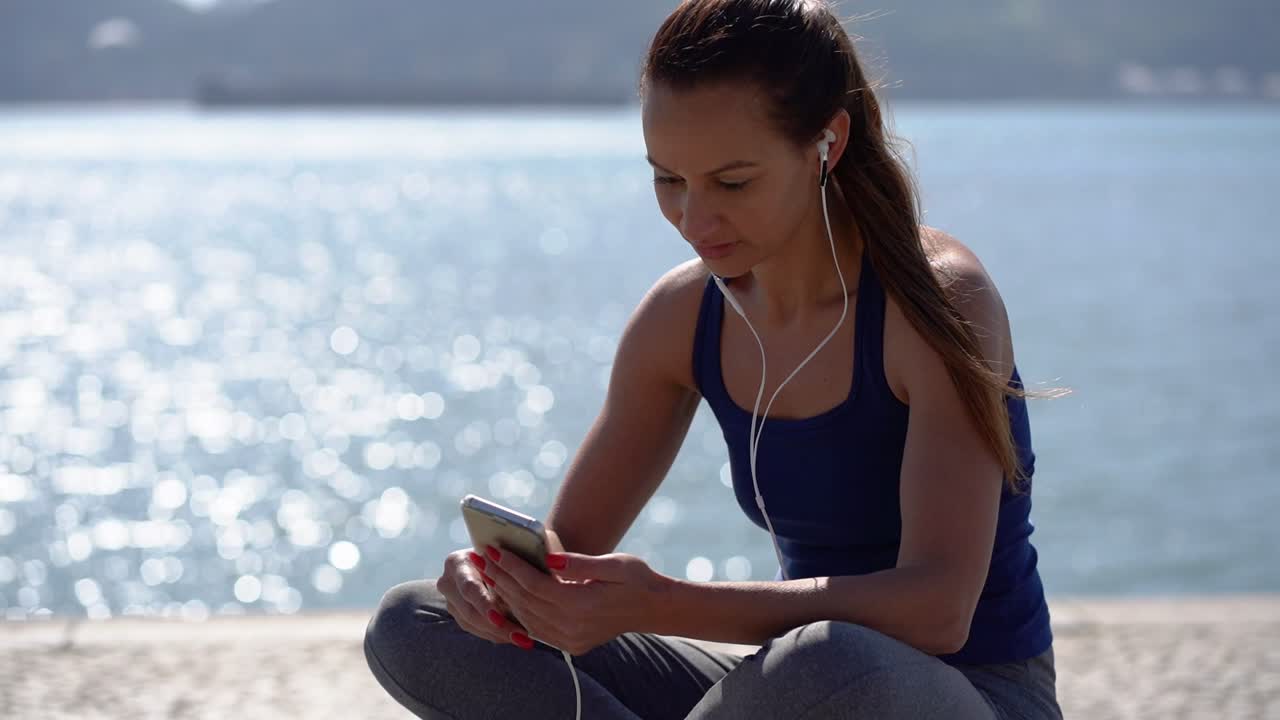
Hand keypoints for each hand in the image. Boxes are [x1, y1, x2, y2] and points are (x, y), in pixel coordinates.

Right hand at [435, 549, 527, 646]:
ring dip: (497, 634)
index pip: (469, 588)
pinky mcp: (457, 613)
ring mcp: (450, 600)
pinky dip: (493, 634)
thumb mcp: (502, 557)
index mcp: (456, 562)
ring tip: (522, 640)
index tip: (500, 618)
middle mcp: (447, 582)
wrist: (485, 557)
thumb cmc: (499, 552)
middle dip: (495, 627)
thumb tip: (535, 582)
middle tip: (519, 636)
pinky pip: (474, 629)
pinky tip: (511, 638)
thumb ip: (509, 571)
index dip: (484, 604)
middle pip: (469, 611)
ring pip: (471, 623)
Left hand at [479, 544, 666, 655]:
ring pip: (527, 617)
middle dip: (501, 578)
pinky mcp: (571, 644)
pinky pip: (536, 629)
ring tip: (489, 573)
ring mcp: (570, 639)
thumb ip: (580, 563)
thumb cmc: (636, 579)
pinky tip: (509, 595)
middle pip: (525, 601)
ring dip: (505, 595)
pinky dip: (519, 611)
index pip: (535, 585)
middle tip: (481, 557)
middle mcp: (573, 626)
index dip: (512, 567)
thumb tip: (549, 557)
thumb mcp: (615, 564)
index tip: (494, 549)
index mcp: (582, 604)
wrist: (654, 609)